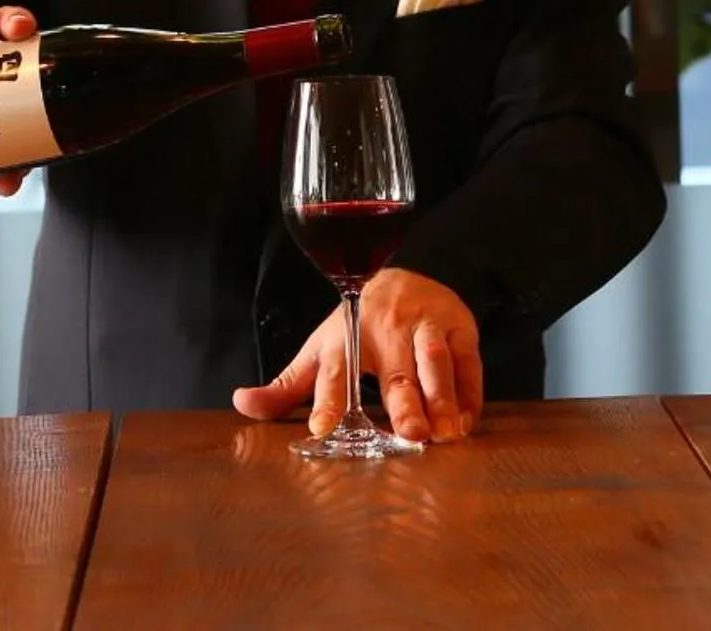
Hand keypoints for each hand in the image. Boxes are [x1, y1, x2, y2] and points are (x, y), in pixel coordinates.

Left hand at [231, 267, 482, 442]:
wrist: (410, 274)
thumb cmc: (360, 324)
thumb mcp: (322, 348)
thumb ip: (286, 384)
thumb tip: (241, 403)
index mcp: (347, 337)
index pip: (336, 370)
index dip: (326, 399)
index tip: (321, 428)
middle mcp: (387, 330)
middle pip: (395, 370)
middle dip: (404, 402)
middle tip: (410, 435)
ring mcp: (426, 325)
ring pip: (435, 362)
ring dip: (442, 398)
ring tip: (445, 433)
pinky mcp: (460, 328)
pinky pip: (468, 363)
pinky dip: (469, 395)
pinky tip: (465, 422)